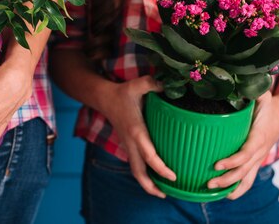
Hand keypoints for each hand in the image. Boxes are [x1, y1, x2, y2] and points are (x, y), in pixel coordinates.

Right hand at [102, 76, 175, 197]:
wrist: (104, 98)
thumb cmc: (123, 92)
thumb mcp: (138, 84)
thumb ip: (153, 84)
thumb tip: (172, 85)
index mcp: (136, 130)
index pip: (148, 154)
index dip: (160, 167)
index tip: (173, 176)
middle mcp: (131, 141)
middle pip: (138, 171)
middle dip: (151, 186)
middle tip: (166, 194)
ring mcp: (128, 145)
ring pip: (136, 171)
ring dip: (147, 184)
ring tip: (163, 192)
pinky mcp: (128, 145)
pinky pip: (136, 164)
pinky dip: (145, 174)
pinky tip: (156, 178)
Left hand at [207, 92, 278, 198]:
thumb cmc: (267, 102)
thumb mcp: (260, 94)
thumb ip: (250, 89)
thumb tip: (234, 80)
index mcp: (259, 136)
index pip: (246, 153)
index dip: (233, 161)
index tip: (217, 164)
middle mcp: (259, 150)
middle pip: (244, 170)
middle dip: (226, 178)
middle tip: (208, 182)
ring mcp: (258, 157)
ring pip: (247, 178)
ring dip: (231, 187)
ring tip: (211, 191)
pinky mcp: (255, 160)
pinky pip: (248, 178)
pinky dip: (238, 188)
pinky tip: (224, 194)